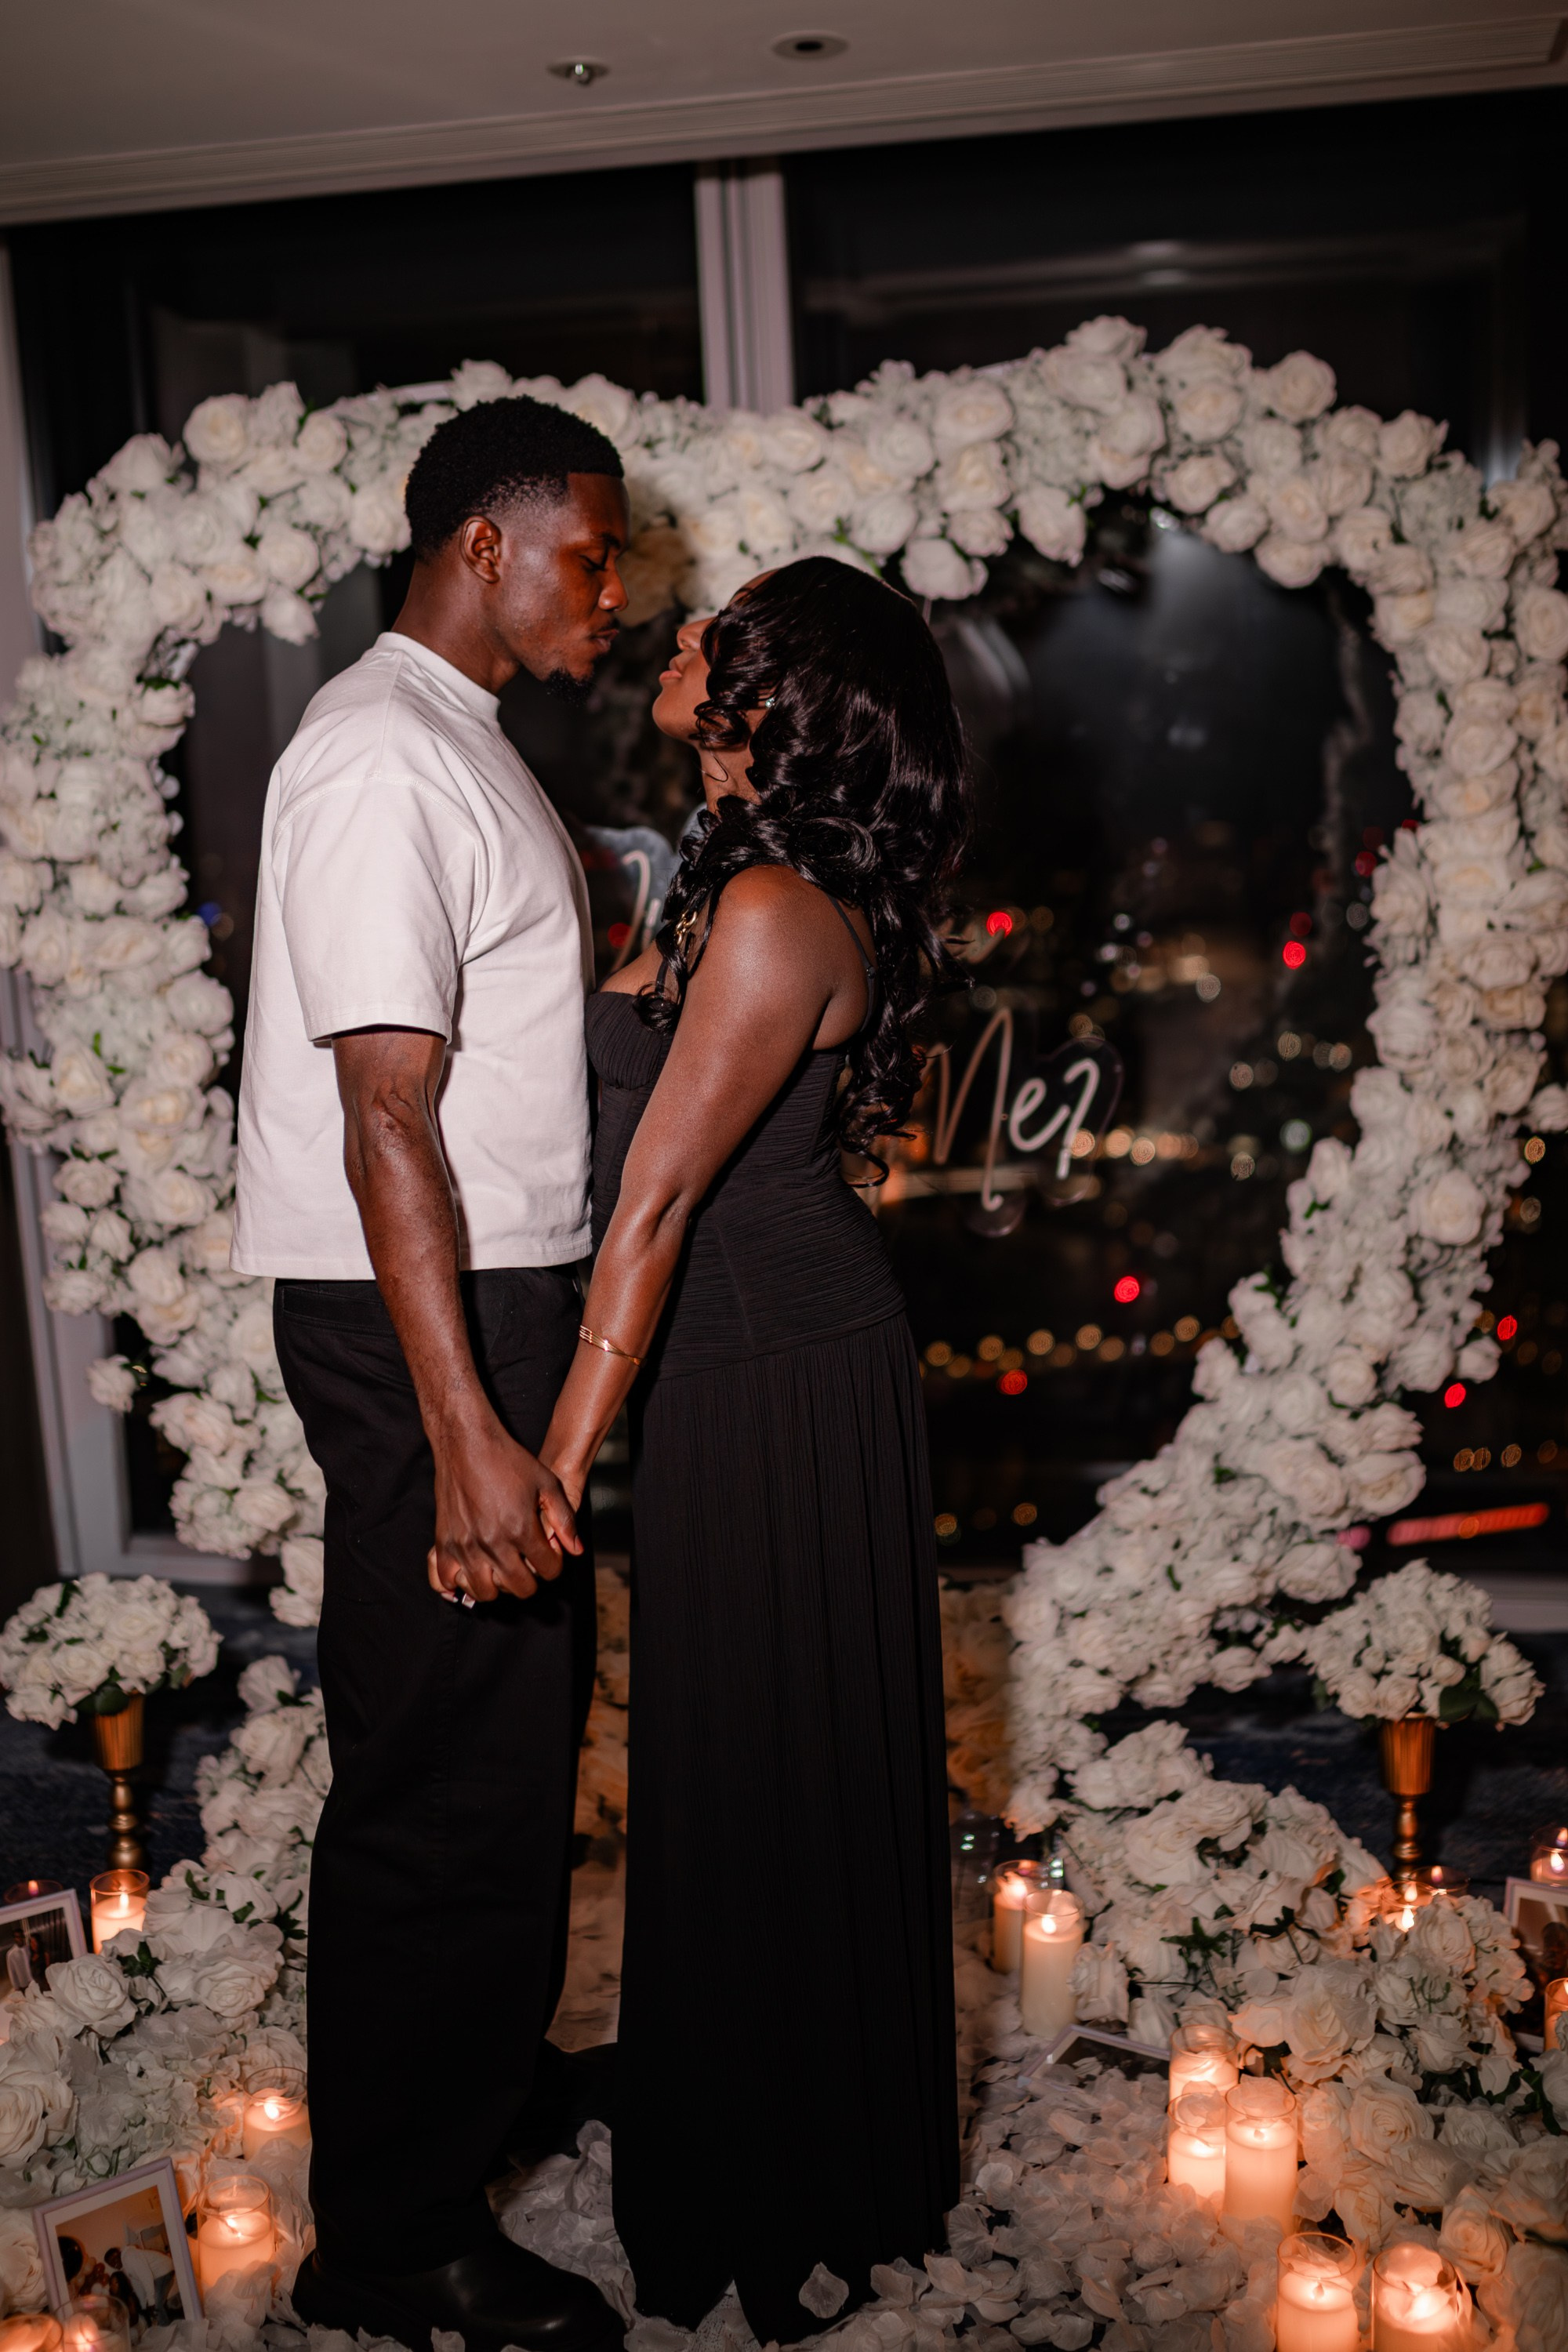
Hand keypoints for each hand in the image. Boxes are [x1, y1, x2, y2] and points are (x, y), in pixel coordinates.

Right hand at [425, 1413, 581, 1603]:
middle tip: (526, 1564)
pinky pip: (446, 1580)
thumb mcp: (547, 1483)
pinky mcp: (444, 1542)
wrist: (467, 1444)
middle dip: (529, 1581)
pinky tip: (469, 1572)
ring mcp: (466, 1545)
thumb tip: (575, 1550)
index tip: (547, 1555)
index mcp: (521, 1529)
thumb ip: (564, 1519)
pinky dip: (457, 1583)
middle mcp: (493, 1543)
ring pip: (484, 1593)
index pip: (547, 1570)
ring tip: (499, 1569)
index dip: (553, 1565)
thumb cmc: (508, 1460)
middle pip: (519, 1588)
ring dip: (496, 1586)